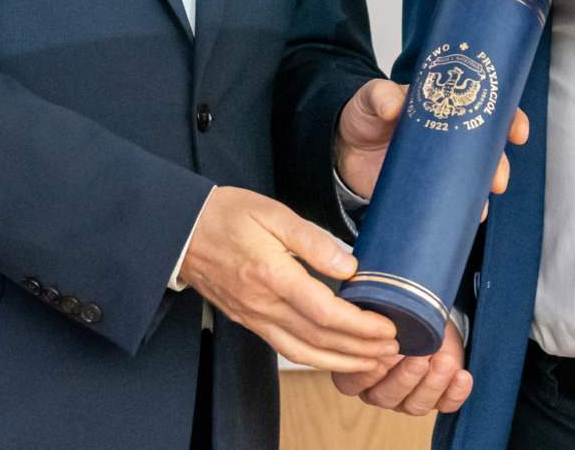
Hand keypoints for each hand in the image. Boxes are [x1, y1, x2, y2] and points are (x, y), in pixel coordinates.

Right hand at [178, 186, 397, 371]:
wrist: (182, 230)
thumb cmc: (226, 215)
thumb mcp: (274, 213)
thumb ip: (314, 241)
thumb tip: (350, 264)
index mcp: (272, 275)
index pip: (326, 313)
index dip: (361, 326)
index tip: (388, 326)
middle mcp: (263, 304)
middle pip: (320, 339)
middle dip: (361, 349)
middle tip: (393, 348)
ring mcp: (254, 317)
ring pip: (303, 352)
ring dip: (341, 361)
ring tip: (372, 361)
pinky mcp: (248, 321)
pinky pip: (285, 348)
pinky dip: (314, 359)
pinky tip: (333, 357)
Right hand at [332, 319, 471, 415]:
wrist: (429, 317)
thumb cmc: (401, 315)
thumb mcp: (385, 314)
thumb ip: (375, 321)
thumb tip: (377, 323)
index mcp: (359, 371)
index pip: (352, 383)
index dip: (365, 374)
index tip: (381, 354)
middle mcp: (380, 391)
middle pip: (385, 397)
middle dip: (404, 377)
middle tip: (418, 357)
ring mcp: (408, 399)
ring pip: (416, 405)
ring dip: (432, 384)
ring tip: (444, 362)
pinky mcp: (437, 400)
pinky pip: (446, 405)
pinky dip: (456, 393)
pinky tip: (462, 376)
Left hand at [335, 79, 527, 208]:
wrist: (341, 147)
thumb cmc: (364, 115)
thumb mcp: (372, 98)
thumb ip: (380, 96)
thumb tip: (392, 106)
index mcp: (443, 107)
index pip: (485, 108)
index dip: (507, 119)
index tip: (516, 131)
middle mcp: (448, 138)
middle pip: (486, 150)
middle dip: (499, 166)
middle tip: (498, 179)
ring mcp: (438, 166)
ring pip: (473, 179)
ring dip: (482, 193)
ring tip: (481, 207)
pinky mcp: (424, 190)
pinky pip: (450, 202)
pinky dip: (460, 212)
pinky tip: (464, 220)